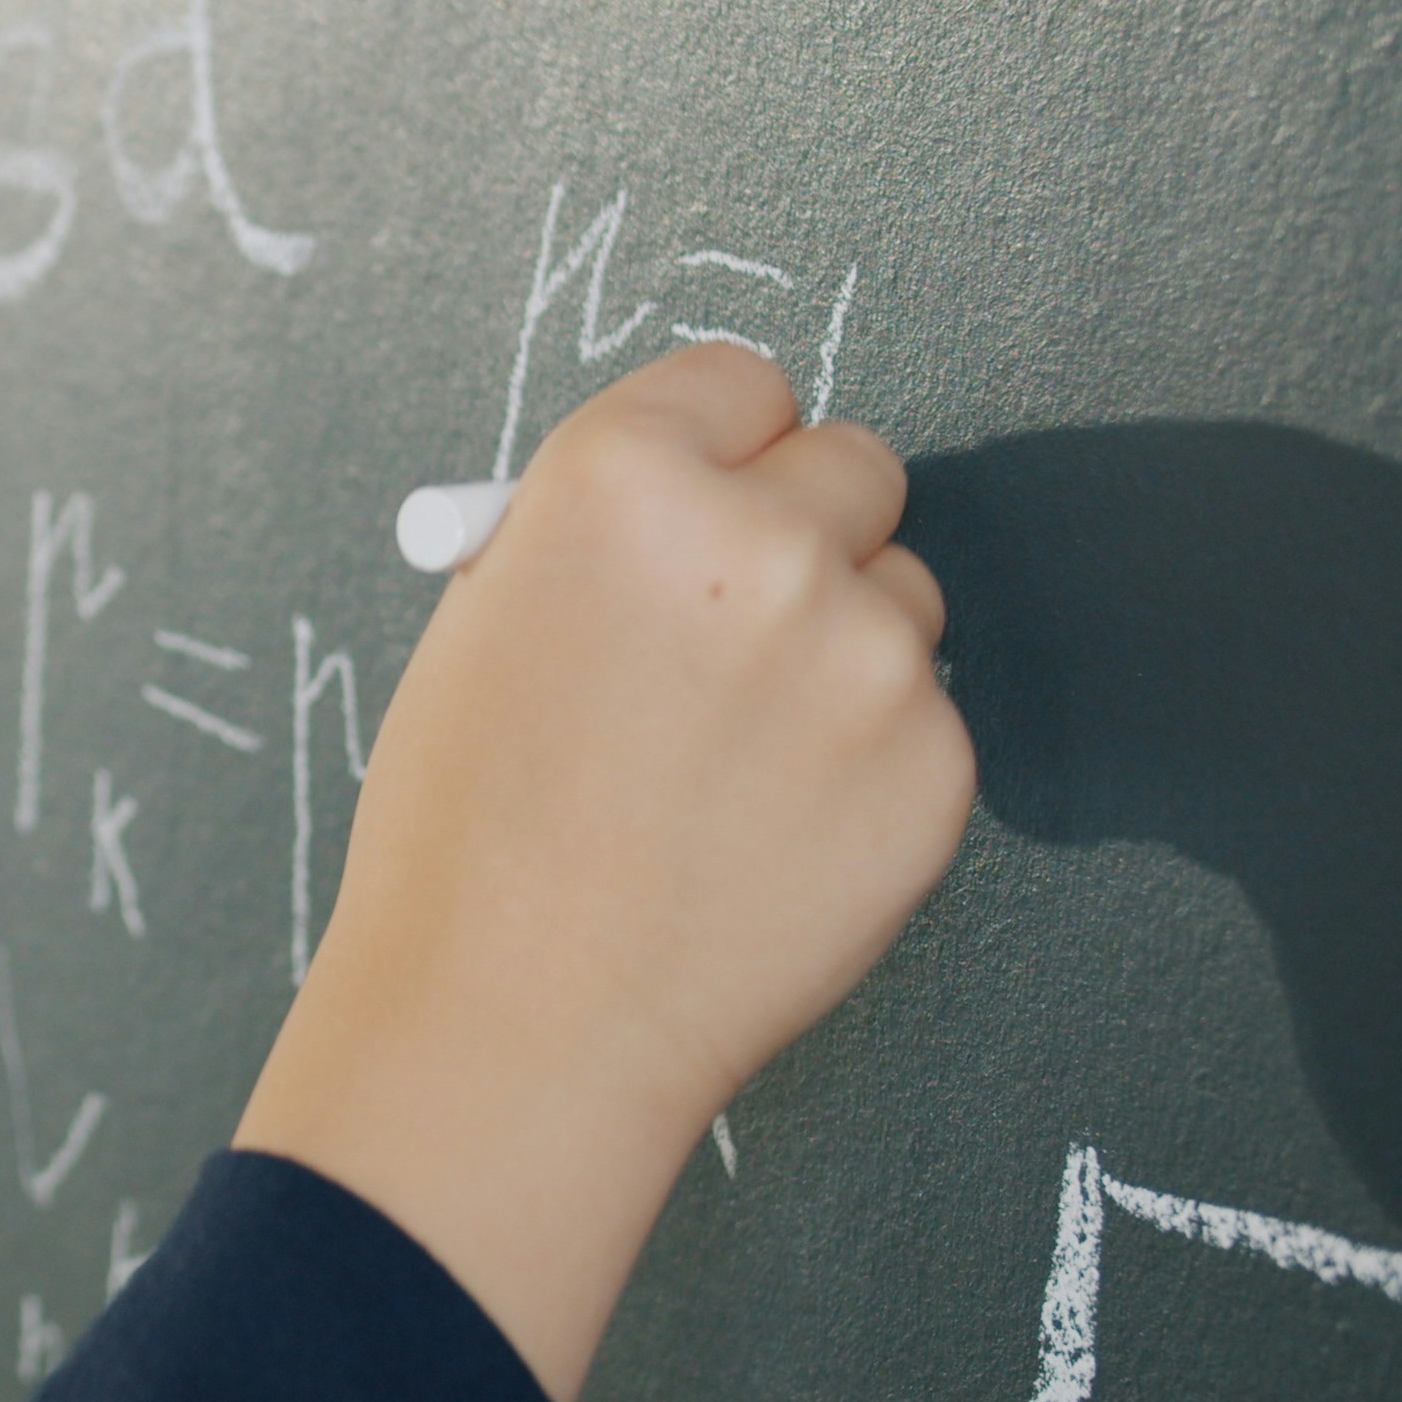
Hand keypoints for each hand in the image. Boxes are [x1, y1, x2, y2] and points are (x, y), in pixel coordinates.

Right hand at [233, 343, 969, 1401]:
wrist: (515, 1020)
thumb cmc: (467, 829)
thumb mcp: (491, 619)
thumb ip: (610, 536)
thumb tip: (704, 500)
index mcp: (622, 478)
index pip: (742, 381)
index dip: (718, 448)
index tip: (704, 505)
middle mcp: (762, 540)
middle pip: (854, 463)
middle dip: (805, 528)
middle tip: (738, 628)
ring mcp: (863, 656)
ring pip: (902, 594)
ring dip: (844, 648)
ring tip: (735, 758)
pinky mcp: (934, 767)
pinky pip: (923, 720)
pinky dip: (866, 764)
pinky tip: (771, 832)